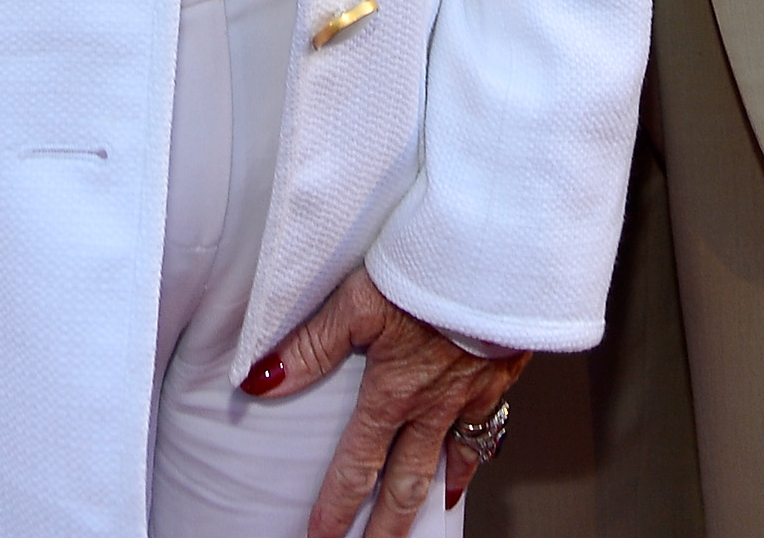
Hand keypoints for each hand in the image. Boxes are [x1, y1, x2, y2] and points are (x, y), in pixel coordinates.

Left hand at [242, 266, 529, 533]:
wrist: (502, 253)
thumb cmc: (430, 266)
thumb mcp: (359, 298)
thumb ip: (311, 344)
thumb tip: (261, 381)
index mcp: (394, 392)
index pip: (358, 464)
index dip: (337, 507)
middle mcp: (433, 405)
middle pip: (407, 483)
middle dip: (387, 528)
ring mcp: (472, 394)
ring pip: (450, 463)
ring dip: (431, 498)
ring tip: (422, 524)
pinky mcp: (502, 373)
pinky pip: (487, 429)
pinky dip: (475, 454)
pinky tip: (469, 463)